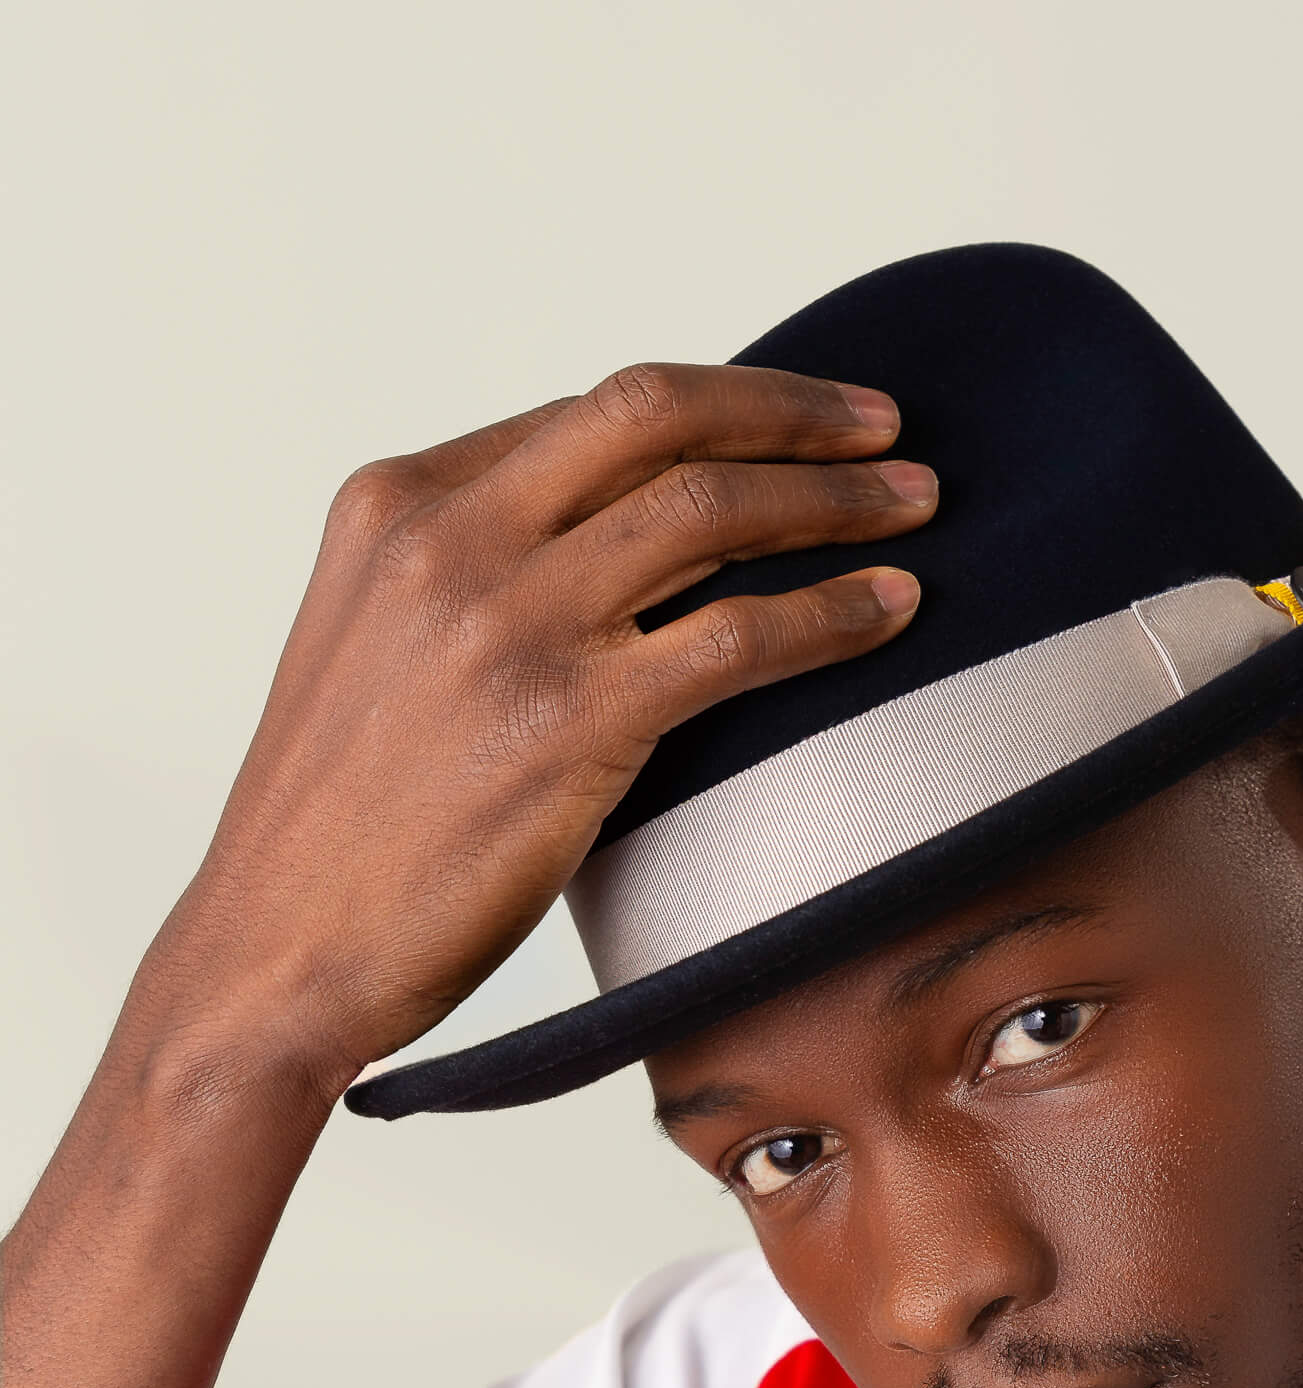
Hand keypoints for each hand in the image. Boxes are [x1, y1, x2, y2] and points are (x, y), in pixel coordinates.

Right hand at [143, 363, 932, 1096]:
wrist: (276, 953)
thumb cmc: (349, 825)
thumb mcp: (389, 650)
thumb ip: (489, 578)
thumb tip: (636, 551)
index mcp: (398, 502)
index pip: (589, 415)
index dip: (715, 406)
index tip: (795, 420)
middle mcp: (449, 536)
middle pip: (658, 416)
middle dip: (791, 411)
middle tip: (886, 427)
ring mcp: (507, 621)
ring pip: (711, 508)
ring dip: (834, 497)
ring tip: (914, 502)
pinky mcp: (566, 717)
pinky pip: (740, 634)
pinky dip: (834, 612)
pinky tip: (894, 609)